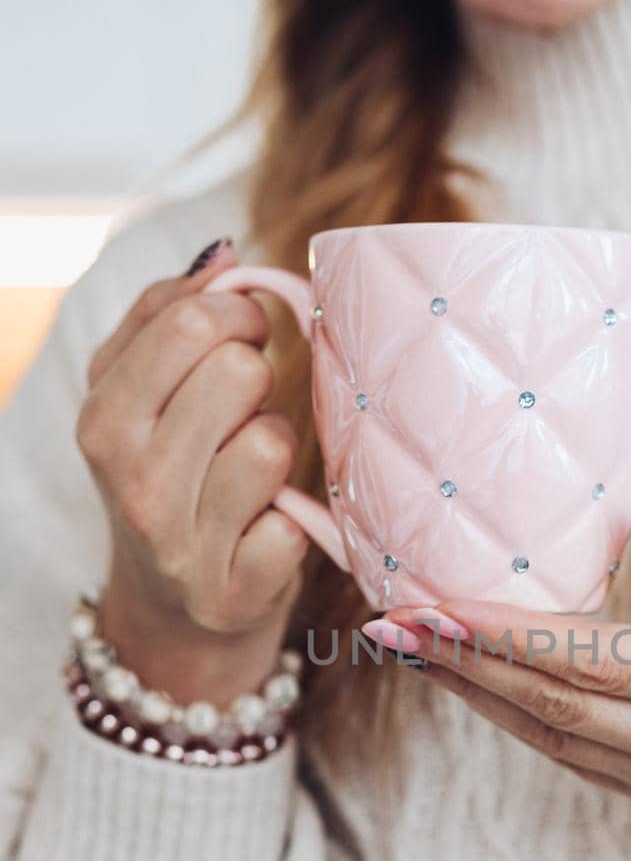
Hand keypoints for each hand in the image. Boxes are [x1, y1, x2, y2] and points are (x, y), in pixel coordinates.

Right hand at [76, 239, 308, 703]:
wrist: (175, 607)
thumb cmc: (171, 477)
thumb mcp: (141, 393)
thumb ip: (169, 313)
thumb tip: (225, 254)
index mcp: (104, 417)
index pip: (192, 319)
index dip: (240, 314)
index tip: (245, 337)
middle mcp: (133, 479)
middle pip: (238, 371)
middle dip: (259, 379)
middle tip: (248, 408)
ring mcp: (181, 542)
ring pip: (272, 443)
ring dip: (278, 449)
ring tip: (256, 472)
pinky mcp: (233, 592)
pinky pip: (294, 525)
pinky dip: (295, 522)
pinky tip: (268, 528)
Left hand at [369, 507, 630, 827]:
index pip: (593, 659)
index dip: (506, 634)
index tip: (436, 602)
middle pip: (550, 703)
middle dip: (461, 662)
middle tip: (385, 620)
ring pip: (549, 737)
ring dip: (472, 693)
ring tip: (407, 647)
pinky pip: (570, 758)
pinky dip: (512, 720)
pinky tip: (472, 685)